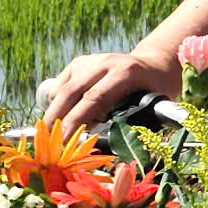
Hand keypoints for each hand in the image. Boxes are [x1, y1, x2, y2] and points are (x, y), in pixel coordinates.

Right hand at [42, 47, 180, 130]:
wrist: (154, 65)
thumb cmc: (157, 91)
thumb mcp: (154, 106)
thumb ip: (133, 122)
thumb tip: (104, 146)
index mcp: (126, 72)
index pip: (94, 98)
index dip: (76, 120)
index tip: (64, 141)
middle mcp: (105, 63)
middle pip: (72, 92)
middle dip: (57, 119)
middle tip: (50, 142)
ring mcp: (91, 61)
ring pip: (62, 89)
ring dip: (54, 113)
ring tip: (51, 135)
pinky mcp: (80, 63)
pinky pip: (60, 85)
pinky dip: (56, 103)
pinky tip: (61, 117)